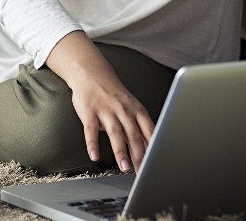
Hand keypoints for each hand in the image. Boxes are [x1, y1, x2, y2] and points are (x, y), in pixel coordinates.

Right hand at [46, 32, 154, 171]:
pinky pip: (91, 130)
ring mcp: (106, 111)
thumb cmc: (113, 93)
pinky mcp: (89, 113)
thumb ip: (139, 127)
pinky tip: (94, 155)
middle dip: (139, 155)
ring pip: (115, 133)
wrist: (91, 73)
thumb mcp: (131, 106)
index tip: (156, 163)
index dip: (154, 148)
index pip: (149, 131)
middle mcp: (123, 110)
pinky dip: (93, 144)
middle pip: (133, 135)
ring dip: (121, 152)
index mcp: (136, 109)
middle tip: (142, 172)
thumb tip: (150, 149)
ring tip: (124, 167)